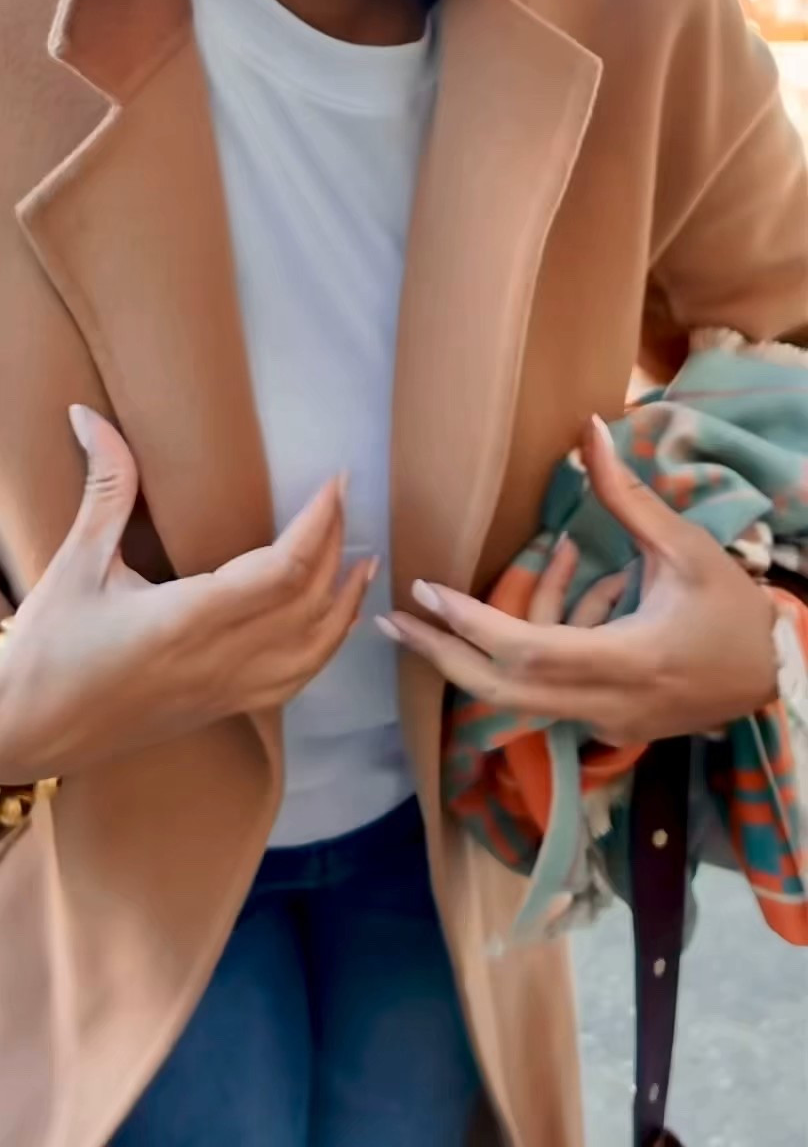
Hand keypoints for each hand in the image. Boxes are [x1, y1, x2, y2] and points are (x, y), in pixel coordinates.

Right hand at [0, 408, 376, 785]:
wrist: (22, 735)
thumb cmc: (45, 648)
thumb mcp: (73, 561)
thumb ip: (103, 487)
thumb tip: (89, 414)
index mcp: (184, 620)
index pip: (280, 571)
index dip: (319, 524)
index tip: (335, 480)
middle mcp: (215, 661)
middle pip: (307, 604)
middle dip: (336, 547)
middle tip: (345, 496)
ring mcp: (222, 691)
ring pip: (311, 652)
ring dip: (343, 603)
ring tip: (364, 559)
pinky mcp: (220, 710)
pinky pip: (293, 682)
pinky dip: (324, 648)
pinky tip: (331, 621)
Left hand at [376, 414, 778, 746]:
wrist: (777, 677)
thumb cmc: (733, 610)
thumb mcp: (685, 548)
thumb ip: (628, 497)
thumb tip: (590, 431)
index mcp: (625, 662)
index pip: (526, 649)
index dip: (470, 623)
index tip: (425, 591)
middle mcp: (605, 705)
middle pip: (501, 691)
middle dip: (440, 656)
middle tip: (389, 621)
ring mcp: (605, 725)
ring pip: (517, 699)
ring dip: (470, 659)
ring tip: (423, 621)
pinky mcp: (606, 727)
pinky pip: (546, 696)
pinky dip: (522, 658)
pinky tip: (515, 617)